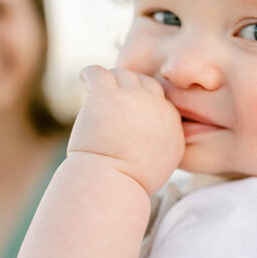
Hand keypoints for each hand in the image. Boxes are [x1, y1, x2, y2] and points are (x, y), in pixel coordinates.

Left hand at [68, 66, 184, 195]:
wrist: (111, 185)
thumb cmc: (127, 183)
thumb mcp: (159, 166)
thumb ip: (160, 144)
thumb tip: (149, 135)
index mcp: (172, 125)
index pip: (161, 101)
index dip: (144, 101)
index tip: (130, 108)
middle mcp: (157, 107)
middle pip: (145, 83)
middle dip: (131, 87)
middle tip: (114, 95)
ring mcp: (132, 97)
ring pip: (122, 74)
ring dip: (110, 81)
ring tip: (97, 88)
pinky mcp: (106, 94)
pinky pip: (98, 72)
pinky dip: (90, 73)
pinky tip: (84, 78)